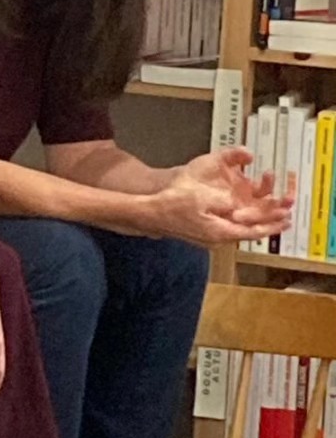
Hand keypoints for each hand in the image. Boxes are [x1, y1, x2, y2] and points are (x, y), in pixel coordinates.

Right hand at [152, 147, 288, 246]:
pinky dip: (240, 222)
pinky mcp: (203, 233)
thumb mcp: (201, 197)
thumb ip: (224, 201)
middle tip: (284, 218)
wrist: (150, 213)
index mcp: (219, 232)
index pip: (253, 232)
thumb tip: (239, 204)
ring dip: (254, 223)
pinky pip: (228, 229)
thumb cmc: (172, 204)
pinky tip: (242, 215)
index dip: (271, 226)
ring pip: (238, 231)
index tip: (287, 221)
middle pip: (248, 233)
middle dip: (266, 224)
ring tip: (268, 216)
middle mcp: (217, 239)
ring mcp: (209, 238)